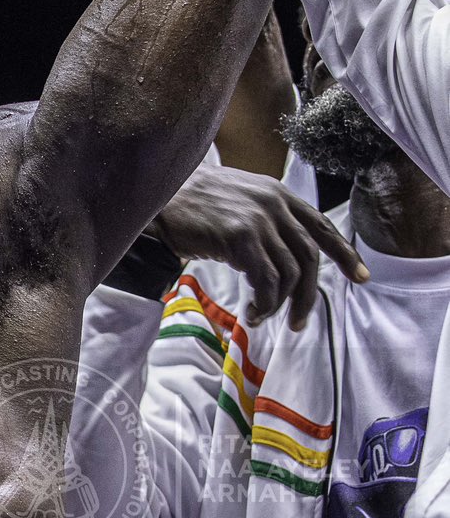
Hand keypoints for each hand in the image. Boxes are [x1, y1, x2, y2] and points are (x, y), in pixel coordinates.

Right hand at [149, 169, 367, 328]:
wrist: (157, 196)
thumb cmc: (191, 204)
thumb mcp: (238, 201)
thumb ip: (264, 218)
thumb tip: (280, 254)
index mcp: (279, 194)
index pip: (322, 227)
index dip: (344, 254)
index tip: (360, 277)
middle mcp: (275, 204)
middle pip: (310, 257)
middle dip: (309, 295)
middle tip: (299, 322)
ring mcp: (259, 220)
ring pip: (290, 273)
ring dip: (282, 305)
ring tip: (264, 320)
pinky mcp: (241, 237)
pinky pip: (266, 280)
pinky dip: (264, 304)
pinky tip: (252, 313)